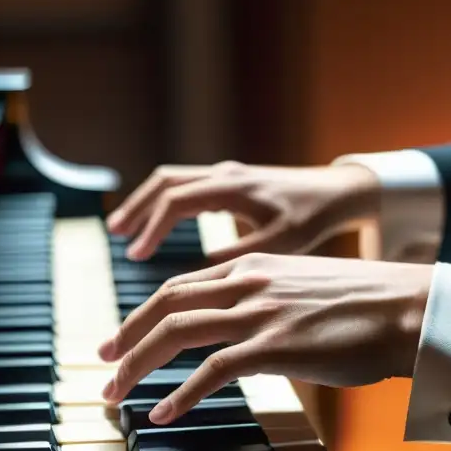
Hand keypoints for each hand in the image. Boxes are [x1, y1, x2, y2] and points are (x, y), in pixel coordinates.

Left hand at [98, 253, 431, 423]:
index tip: (125, 336)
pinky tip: (163, 414)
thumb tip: (253, 332)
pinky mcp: (275, 346)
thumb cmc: (369, 305)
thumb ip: (271, 301)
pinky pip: (210, 370)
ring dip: (137, 365)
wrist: (410, 308)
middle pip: (165, 303)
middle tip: (103, 364)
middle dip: (125, 335)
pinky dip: (180, 394)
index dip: (145, 311)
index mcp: (254, 265)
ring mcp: (260, 312)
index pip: (182, 284)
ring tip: (115, 393)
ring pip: (176, 332)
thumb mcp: (307, 287)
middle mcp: (248, 282)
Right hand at [106, 160, 379, 261]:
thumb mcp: (281, 243)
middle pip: (164, 183)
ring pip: (172, 180)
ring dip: (145, 203)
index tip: (136, 256)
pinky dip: (163, 203)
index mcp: (233, 187)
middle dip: (137, 209)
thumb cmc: (313, 218)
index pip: (176, 201)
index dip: (152, 228)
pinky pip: (185, 185)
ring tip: (123, 231)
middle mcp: (224, 174)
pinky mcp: (230, 181)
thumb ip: (241, 256)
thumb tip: (200, 276)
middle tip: (114, 236)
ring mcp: (225, 174)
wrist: (336, 192)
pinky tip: (157, 227)